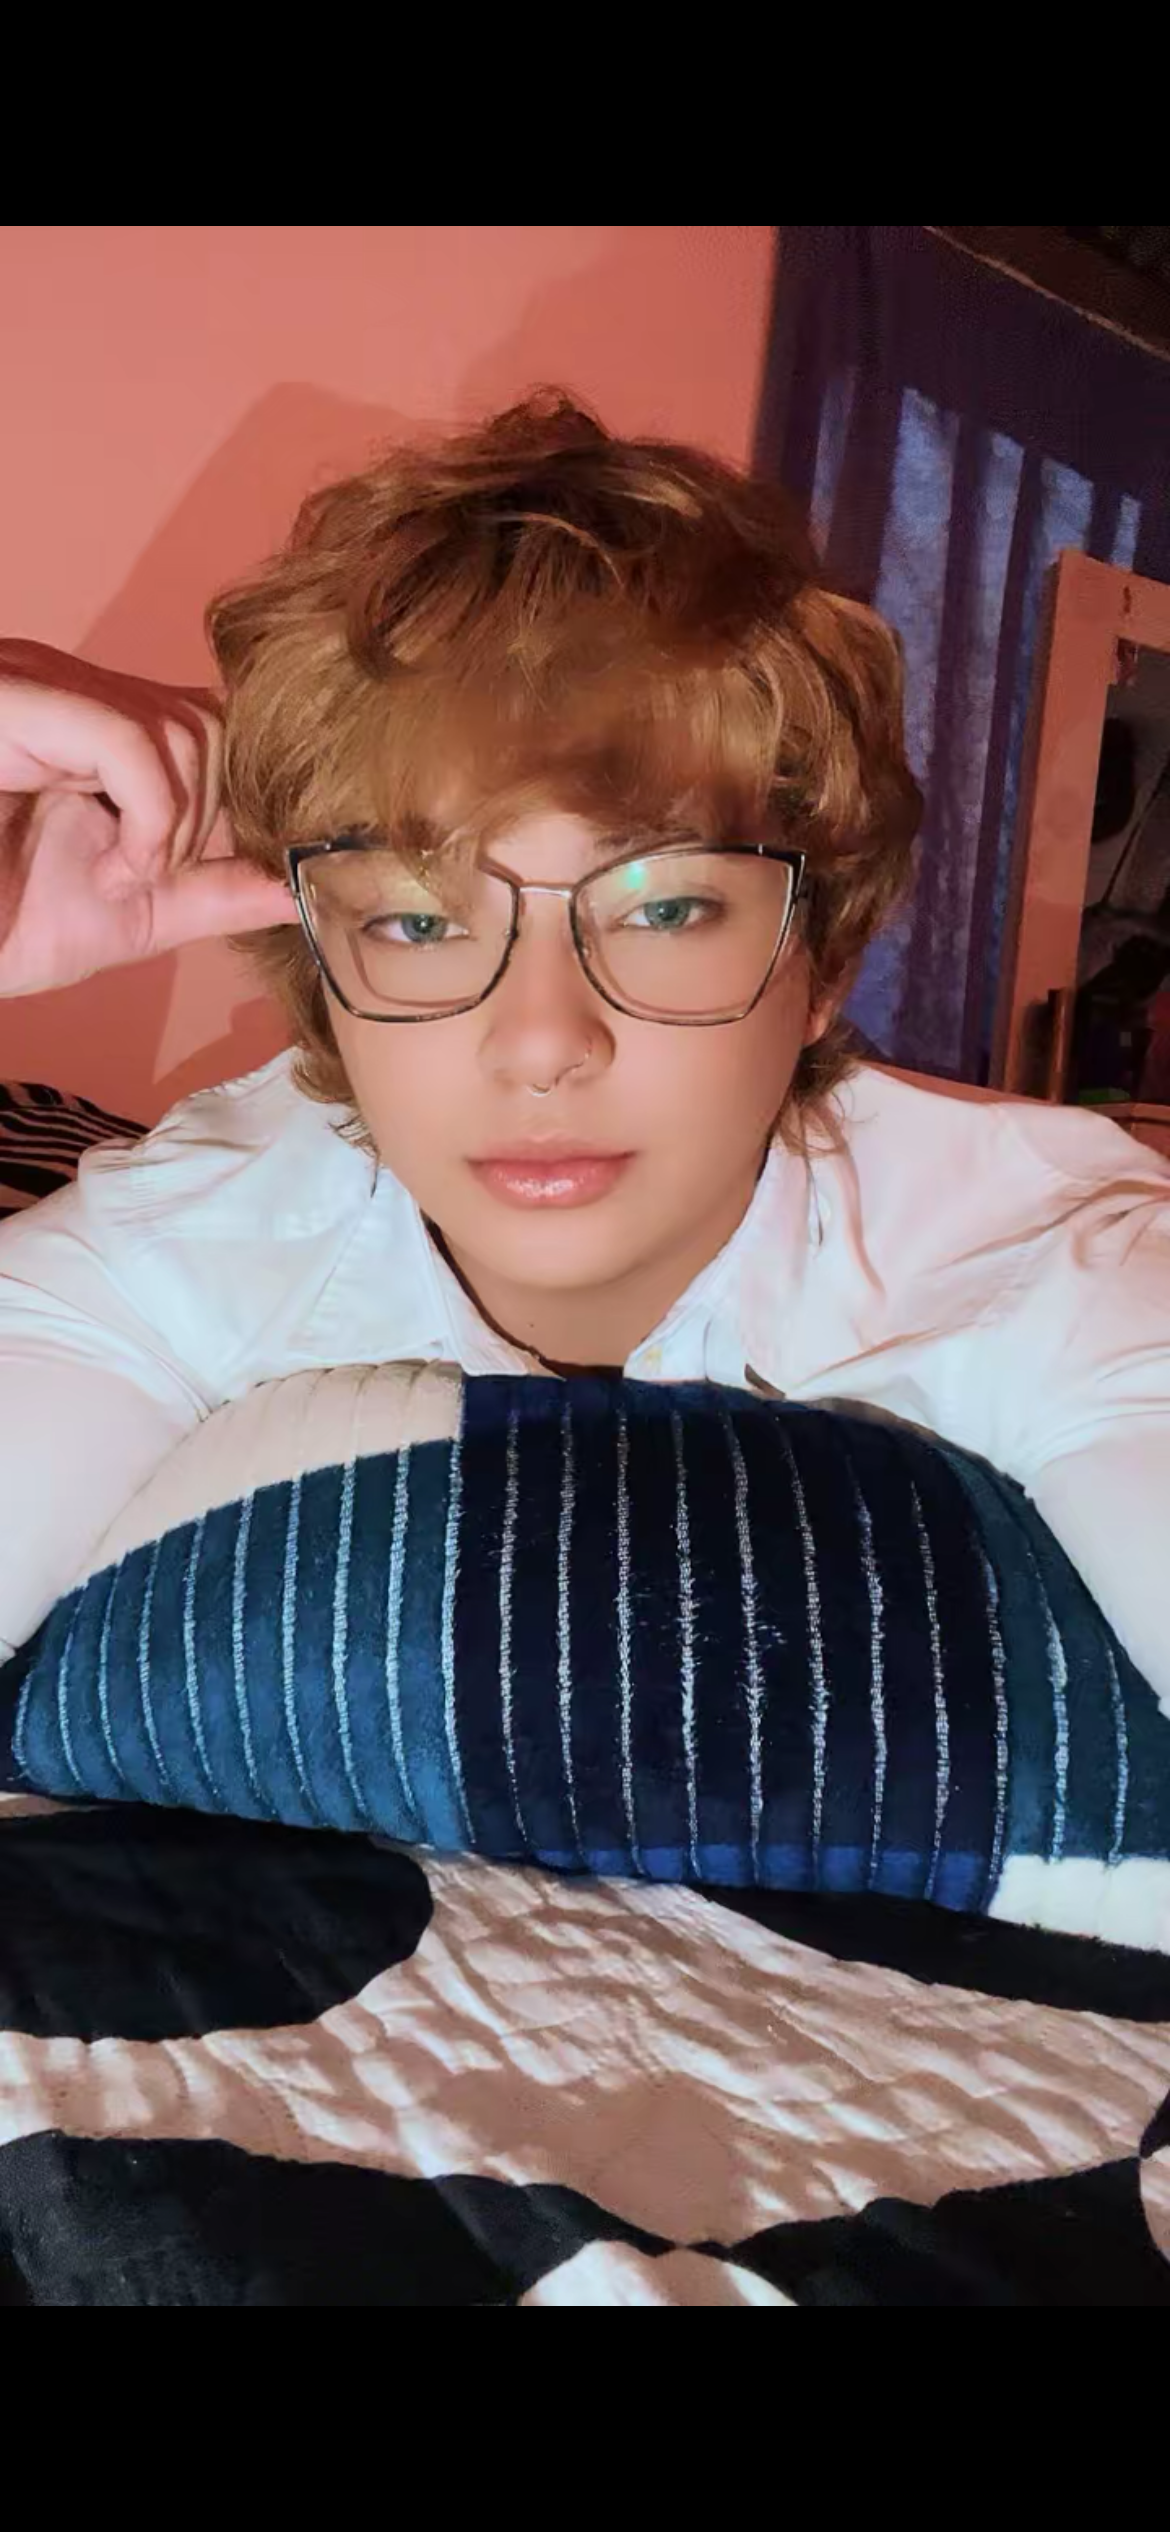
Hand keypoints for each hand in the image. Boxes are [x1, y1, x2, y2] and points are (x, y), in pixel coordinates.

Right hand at [0, 639, 292, 995]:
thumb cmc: (2, 921)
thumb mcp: (133, 911)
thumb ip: (216, 889)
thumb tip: (307, 884)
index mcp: (93, 723)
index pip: (216, 726)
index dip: (237, 803)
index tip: (218, 869)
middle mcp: (66, 687)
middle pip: (215, 721)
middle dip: (211, 818)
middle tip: (148, 878)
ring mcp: (38, 684)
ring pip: (185, 728)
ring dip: (175, 828)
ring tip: (116, 877)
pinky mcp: (17, 700)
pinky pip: (131, 741)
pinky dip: (150, 818)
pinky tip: (114, 867)